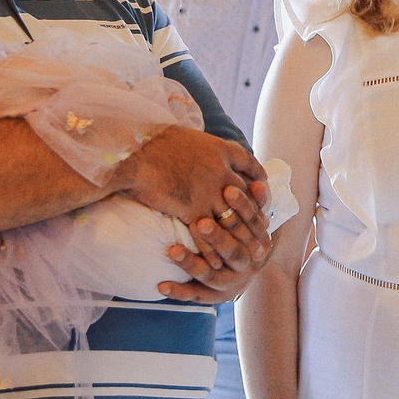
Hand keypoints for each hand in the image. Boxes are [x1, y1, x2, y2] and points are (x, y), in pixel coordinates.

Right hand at [116, 130, 267, 278]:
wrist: (135, 153)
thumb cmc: (153, 141)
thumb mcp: (187, 135)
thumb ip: (202, 148)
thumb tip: (203, 152)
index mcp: (221, 150)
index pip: (250, 165)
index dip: (257, 179)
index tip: (261, 189)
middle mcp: (221, 172)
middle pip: (246, 199)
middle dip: (255, 220)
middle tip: (263, 235)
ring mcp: (209, 192)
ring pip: (232, 221)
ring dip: (239, 241)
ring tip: (247, 256)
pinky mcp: (193, 209)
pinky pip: (207, 235)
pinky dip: (212, 252)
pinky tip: (215, 263)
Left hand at [155, 186, 272, 303]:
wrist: (243, 271)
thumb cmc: (243, 234)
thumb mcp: (252, 219)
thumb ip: (254, 202)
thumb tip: (258, 183)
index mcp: (259, 245)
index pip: (253, 225)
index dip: (243, 207)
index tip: (228, 190)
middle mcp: (245, 267)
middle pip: (233, 252)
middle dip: (218, 237)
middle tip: (201, 223)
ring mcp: (228, 283)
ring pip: (211, 275)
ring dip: (192, 263)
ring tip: (173, 250)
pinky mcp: (211, 296)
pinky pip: (194, 295)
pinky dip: (178, 291)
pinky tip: (161, 285)